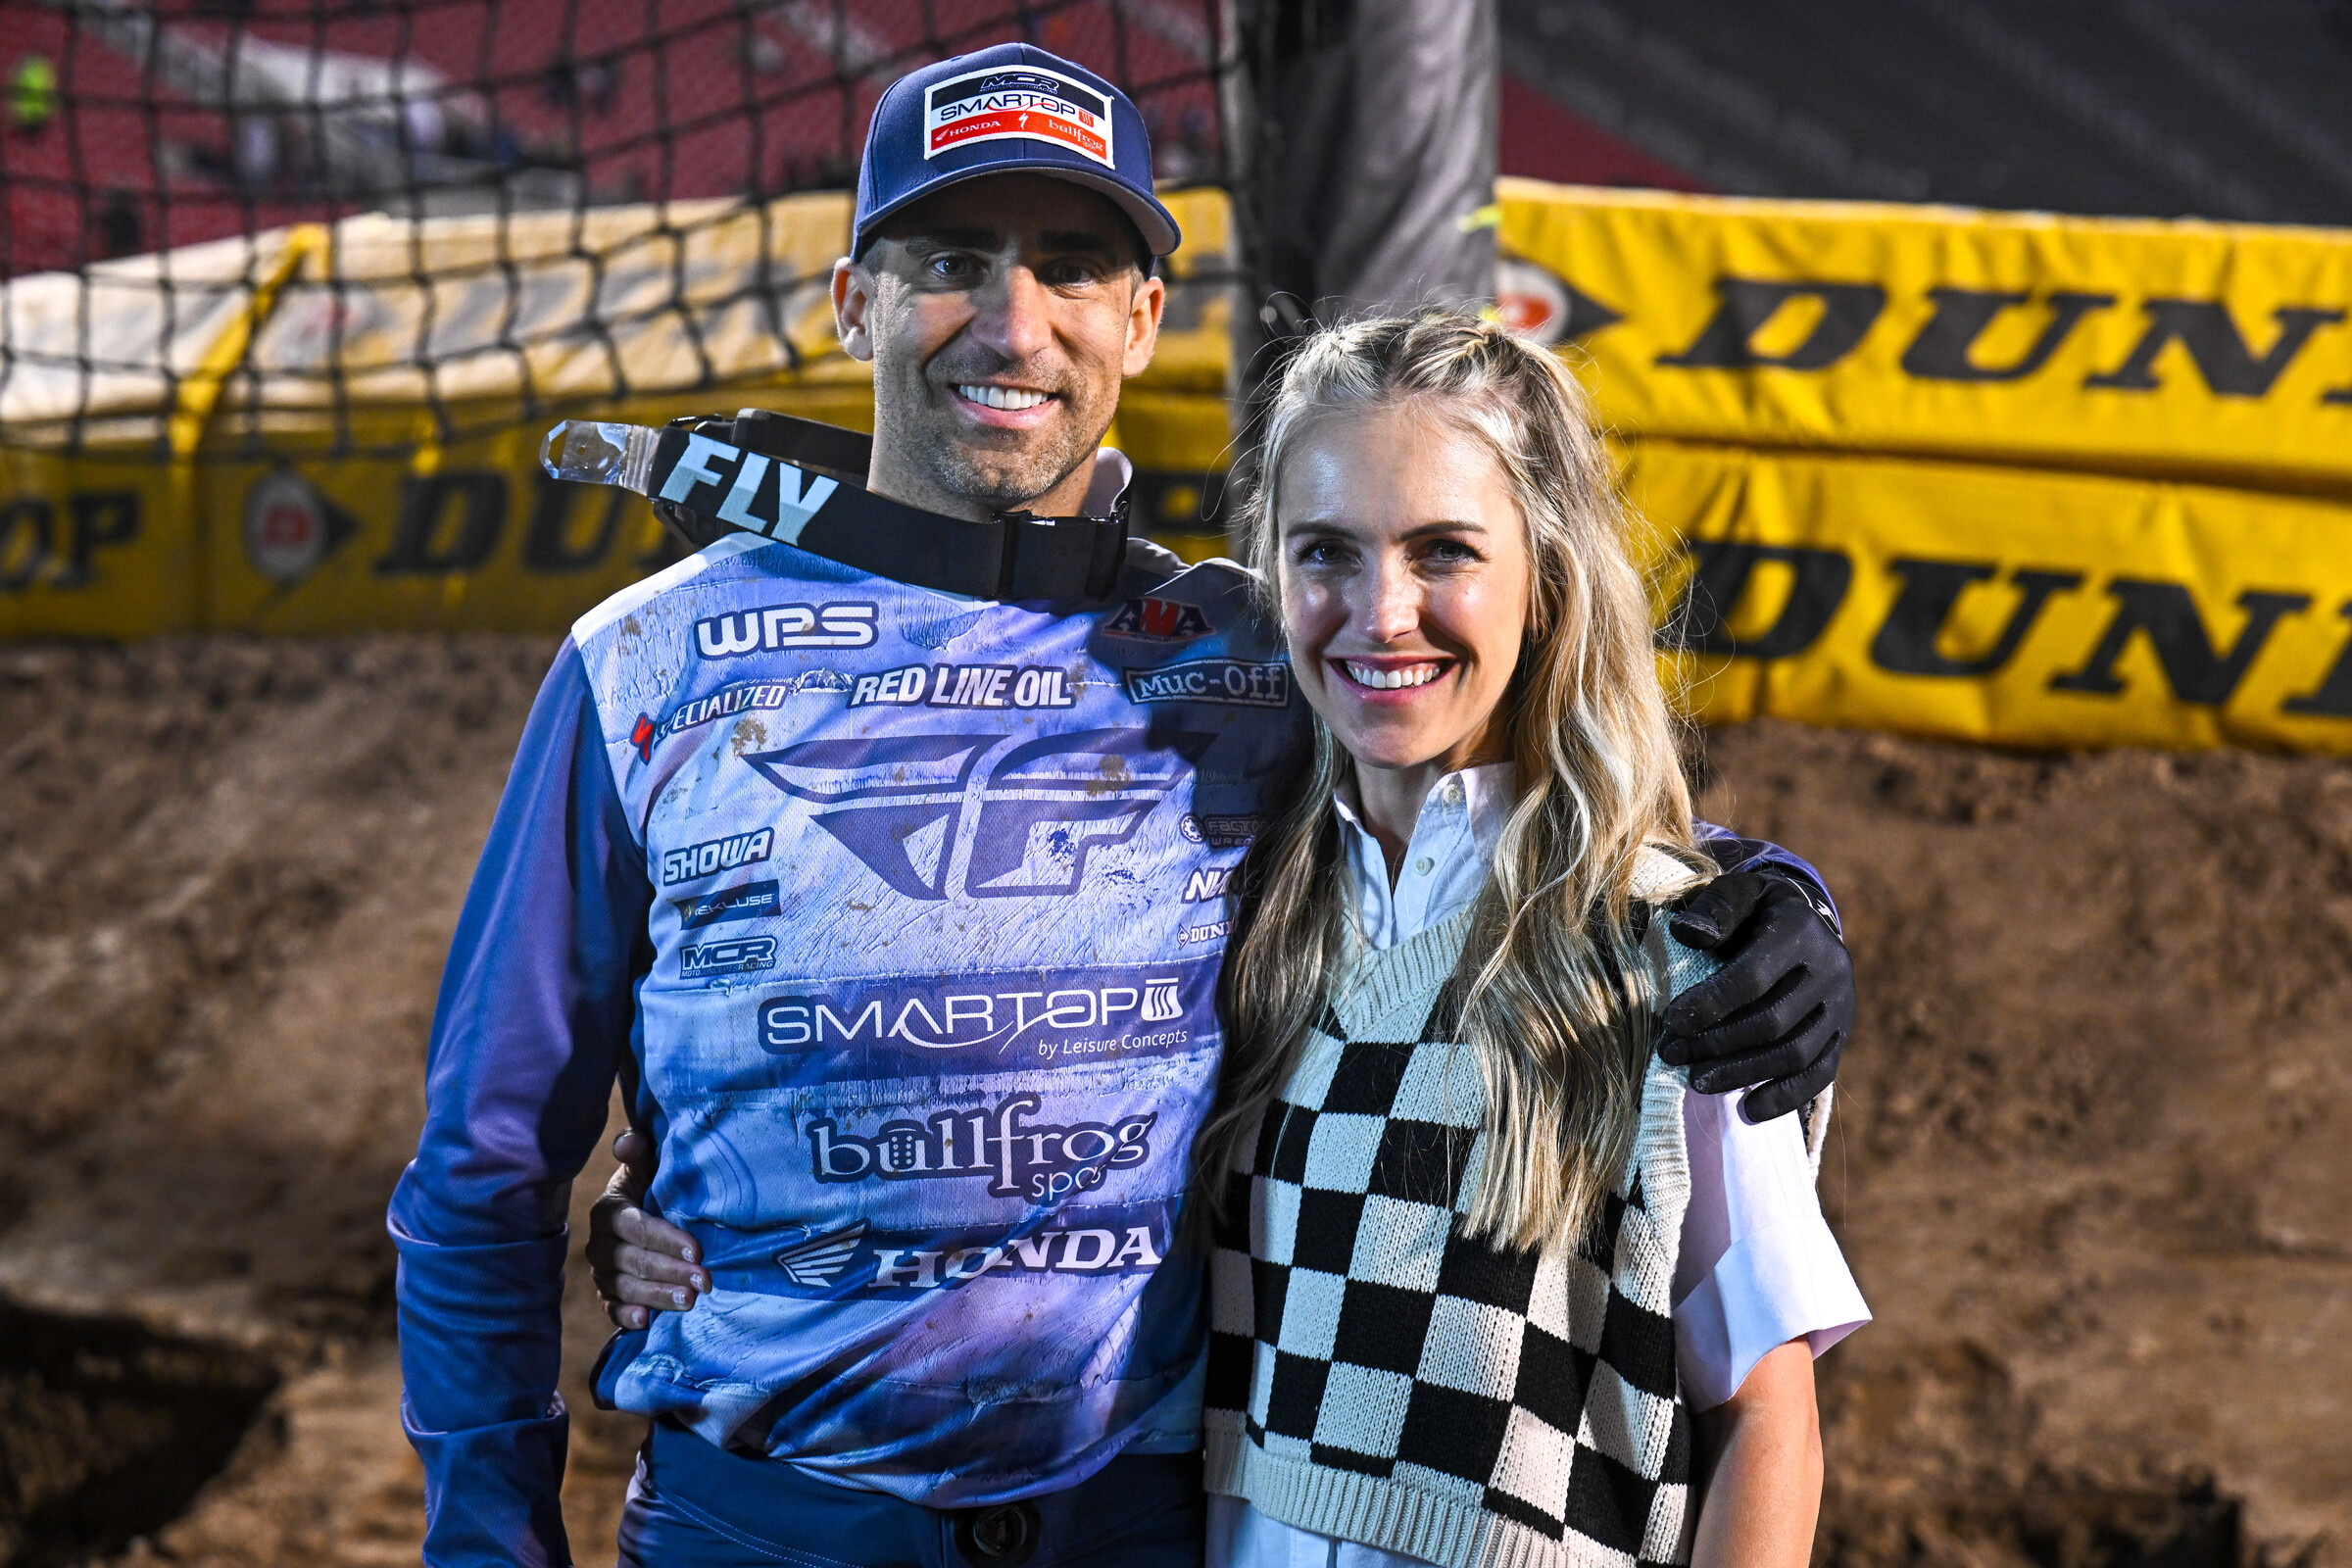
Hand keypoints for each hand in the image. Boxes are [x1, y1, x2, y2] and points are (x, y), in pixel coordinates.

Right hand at [587, 1128, 707, 1330]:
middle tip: (705, 1281)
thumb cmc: (650, 1185)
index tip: (698, 1251)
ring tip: (691, 1301)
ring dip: (659, 1297)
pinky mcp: (607, 1294)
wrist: (640, 1212)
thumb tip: (630, 1141)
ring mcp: (602, 1273)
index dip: (667, 1240)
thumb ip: (638, 1151)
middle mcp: (601, 1244)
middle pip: (636, 1261)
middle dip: (672, 1272)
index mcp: (610, 1211)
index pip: (638, 1228)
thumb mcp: (645, 1165)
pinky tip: (647, 1321)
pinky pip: (611, 1309)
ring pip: (628, 1288)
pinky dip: (626, 1317)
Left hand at [1661, 872, 1851, 1122]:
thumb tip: (1687, 933)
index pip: (1753, 977)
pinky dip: (1785, 1096)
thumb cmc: (1754, 911)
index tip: (1671, 1025)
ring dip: (1743, 1073)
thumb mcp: (1735, 894)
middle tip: (1672, 1055)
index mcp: (1800, 932)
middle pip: (1773, 1021)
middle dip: (1718, 1043)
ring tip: (1697, 1081)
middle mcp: (1830, 970)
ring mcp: (1842, 1007)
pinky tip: (1748, 1111)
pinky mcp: (1843, 1035)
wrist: (1805, 923)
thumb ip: (1713, 911)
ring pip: (1796, 1052)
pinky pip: (1819, 1074)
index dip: (1711, 1004)